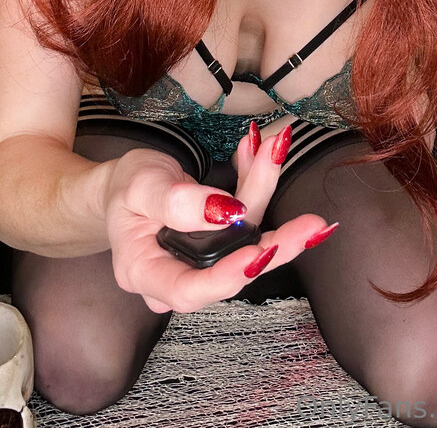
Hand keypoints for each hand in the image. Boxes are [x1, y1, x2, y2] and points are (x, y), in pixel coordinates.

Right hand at [103, 124, 337, 312]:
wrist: (124, 186)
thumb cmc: (125, 189)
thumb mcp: (141, 186)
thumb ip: (177, 202)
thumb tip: (227, 212)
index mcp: (146, 273)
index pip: (191, 290)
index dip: (231, 275)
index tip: (264, 250)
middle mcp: (178, 276)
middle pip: (232, 269)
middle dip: (277, 242)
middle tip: (312, 224)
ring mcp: (202, 262)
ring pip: (246, 236)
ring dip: (263, 188)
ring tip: (274, 147)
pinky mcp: (220, 243)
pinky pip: (246, 218)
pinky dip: (255, 181)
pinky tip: (261, 151)